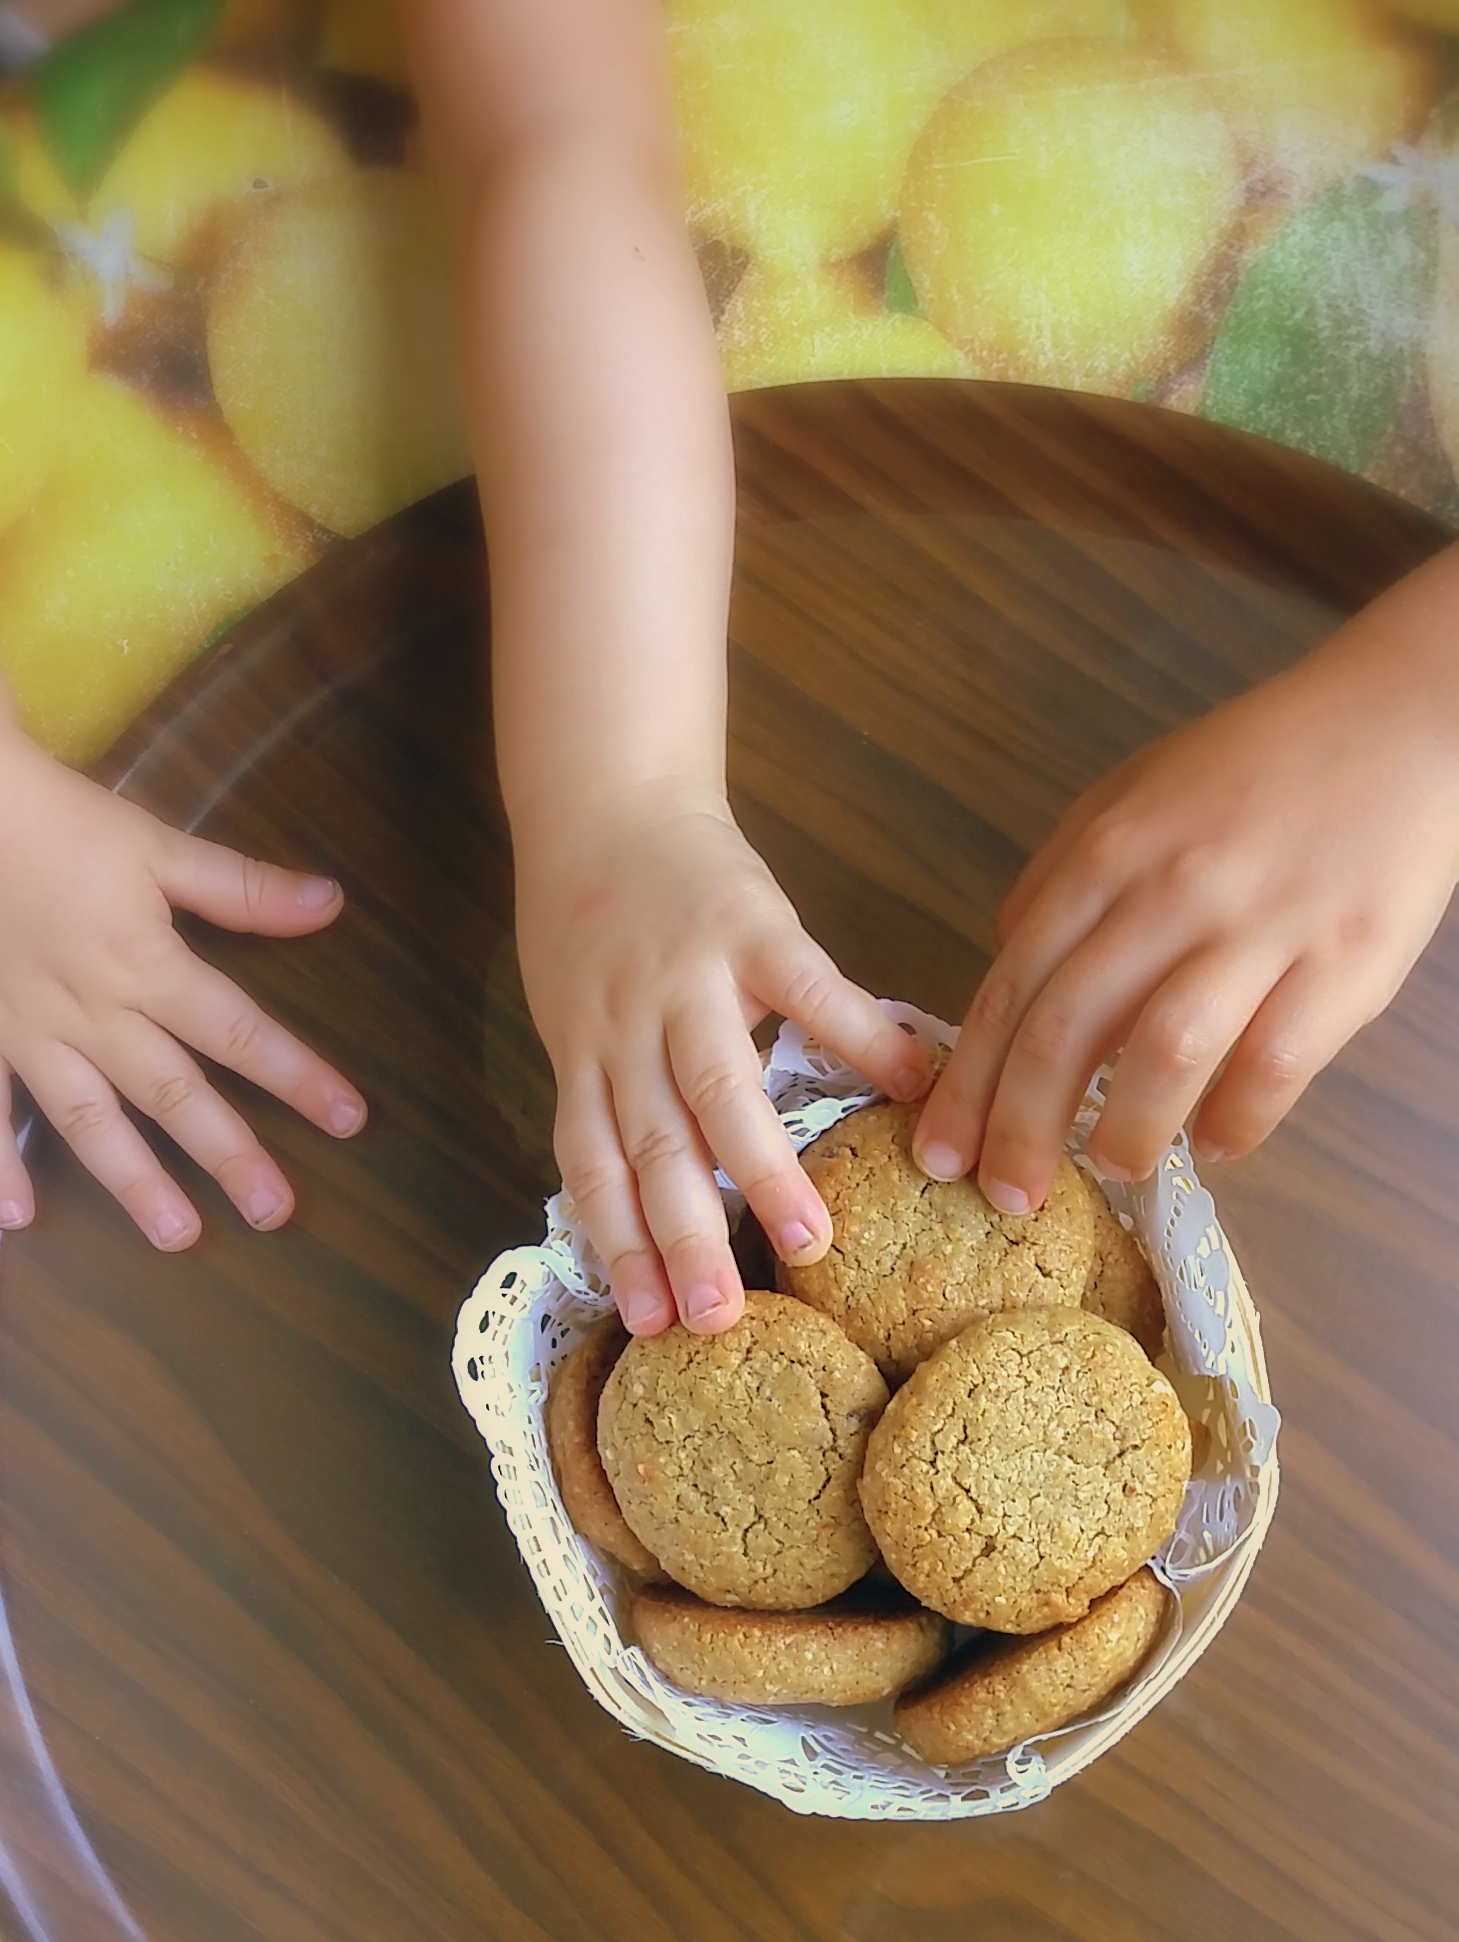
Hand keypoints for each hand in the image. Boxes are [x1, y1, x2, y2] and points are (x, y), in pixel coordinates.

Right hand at [0, 721, 366, 1247]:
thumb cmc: (58, 825)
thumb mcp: (156, 846)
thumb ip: (241, 888)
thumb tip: (330, 903)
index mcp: (148, 966)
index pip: (240, 1033)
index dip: (298, 1076)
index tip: (349, 1121)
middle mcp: (94, 1014)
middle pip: (174, 1094)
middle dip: (229, 1154)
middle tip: (276, 1212)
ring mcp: (30, 1033)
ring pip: (90, 1120)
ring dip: (134, 1181)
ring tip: (179, 1236)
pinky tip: (20, 1220)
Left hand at [514, 781, 929, 1336]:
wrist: (606, 797)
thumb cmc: (589, 918)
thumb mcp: (574, 1009)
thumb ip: (612, 1087)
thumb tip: (655, 1199)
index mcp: (583, 1053)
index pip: (595, 1165)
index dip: (619, 1245)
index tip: (651, 1324)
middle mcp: (625, 1026)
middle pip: (654, 1143)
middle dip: (683, 1236)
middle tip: (720, 1318)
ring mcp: (689, 974)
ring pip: (719, 1088)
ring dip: (761, 1170)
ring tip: (810, 1240)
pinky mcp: (753, 922)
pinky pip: (813, 990)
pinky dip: (865, 1036)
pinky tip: (915, 1083)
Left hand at [914, 572, 1458, 1209]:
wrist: (1396, 721)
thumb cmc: (1251, 769)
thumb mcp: (1129, 796)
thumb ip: (1058, 878)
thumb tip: (1004, 962)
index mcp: (1107, 853)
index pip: (1013, 985)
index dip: (969, 1082)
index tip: (939, 1151)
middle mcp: (1171, 890)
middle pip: (1068, 1027)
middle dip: (1022, 1127)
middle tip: (1004, 1196)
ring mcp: (1261, 926)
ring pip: (1166, 1051)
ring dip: (1127, 1130)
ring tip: (1111, 1170)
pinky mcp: (1346, 961)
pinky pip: (1277, 1064)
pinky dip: (1238, 1120)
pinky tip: (1214, 1147)